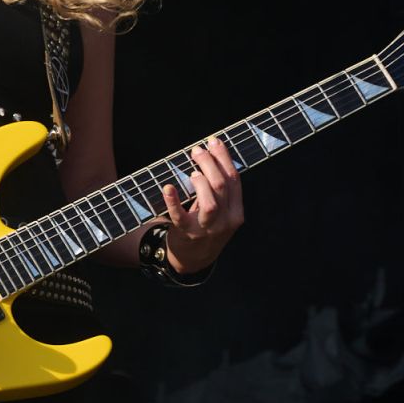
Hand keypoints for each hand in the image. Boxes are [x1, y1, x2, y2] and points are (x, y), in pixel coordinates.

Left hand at [160, 139, 243, 273]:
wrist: (193, 261)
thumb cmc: (205, 229)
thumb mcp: (221, 213)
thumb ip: (220, 191)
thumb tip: (211, 155)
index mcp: (236, 212)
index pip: (234, 179)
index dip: (224, 158)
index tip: (214, 141)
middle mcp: (226, 221)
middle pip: (221, 186)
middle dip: (210, 163)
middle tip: (197, 151)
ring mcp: (207, 229)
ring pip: (210, 202)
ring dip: (200, 181)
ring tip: (192, 172)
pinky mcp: (187, 234)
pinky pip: (180, 217)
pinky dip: (173, 201)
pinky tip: (167, 188)